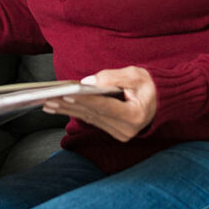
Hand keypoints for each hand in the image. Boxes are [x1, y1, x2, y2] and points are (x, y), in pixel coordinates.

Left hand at [42, 66, 156, 141]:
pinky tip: (59, 107)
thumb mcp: (136, 75)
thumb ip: (112, 77)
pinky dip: (75, 112)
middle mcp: (126, 129)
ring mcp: (120, 134)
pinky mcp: (113, 133)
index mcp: (135, 115)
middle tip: (49, 98)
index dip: (85, 99)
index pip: (105, 106)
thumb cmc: (148, 85)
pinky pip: (91, 121)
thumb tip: (87, 82)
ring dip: (67, 110)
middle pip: (92, 114)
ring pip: (88, 119)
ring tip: (48, 102)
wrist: (160, 101)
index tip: (67, 92)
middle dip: (69, 105)